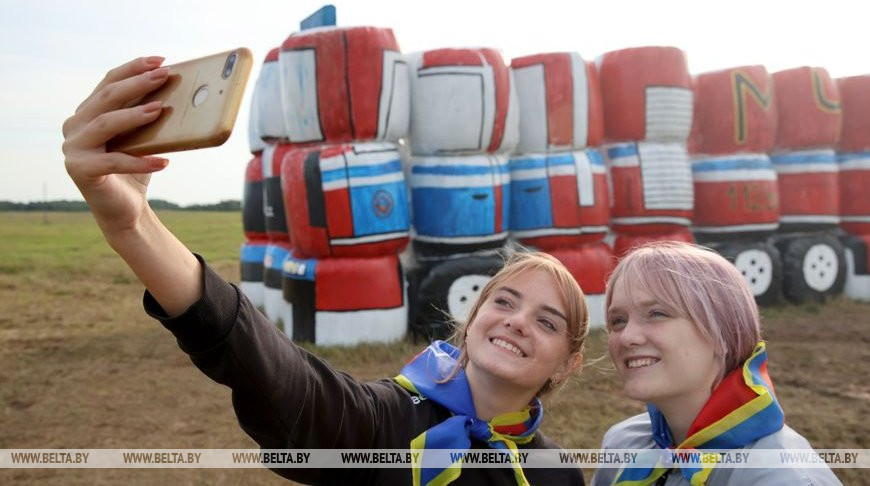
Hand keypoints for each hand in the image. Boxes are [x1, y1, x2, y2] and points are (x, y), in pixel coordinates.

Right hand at [62, 56, 170, 235]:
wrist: (126, 210)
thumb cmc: (136, 169)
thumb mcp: (143, 138)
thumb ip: (148, 116)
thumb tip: (180, 91)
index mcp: (87, 112)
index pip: (109, 82)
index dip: (133, 68)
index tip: (160, 60)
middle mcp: (74, 126)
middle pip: (107, 99)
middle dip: (137, 84)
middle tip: (164, 76)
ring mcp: (73, 148)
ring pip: (105, 124)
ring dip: (135, 115)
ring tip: (160, 109)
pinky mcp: (79, 171)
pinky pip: (113, 162)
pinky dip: (140, 162)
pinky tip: (163, 162)